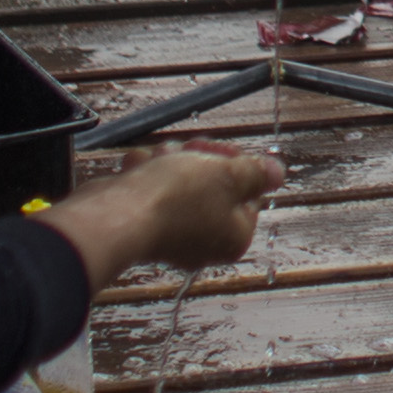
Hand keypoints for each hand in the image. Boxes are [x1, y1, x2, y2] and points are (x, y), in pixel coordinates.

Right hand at [44, 141, 282, 290]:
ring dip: (167, 162)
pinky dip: (143, 175)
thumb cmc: (175, 199)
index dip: (234, 163)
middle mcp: (204, 242)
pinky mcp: (141, 224)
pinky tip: (137, 172)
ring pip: (177, 181)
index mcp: (234, 236)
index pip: (246, 192)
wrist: (115, 215)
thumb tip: (277, 173)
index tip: (219, 150)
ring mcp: (171, 235)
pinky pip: (148, 190)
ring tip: (157, 162)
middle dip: (196, 160)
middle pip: (211, 185)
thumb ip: (256, 173)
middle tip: (187, 152)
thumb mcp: (228, 175)